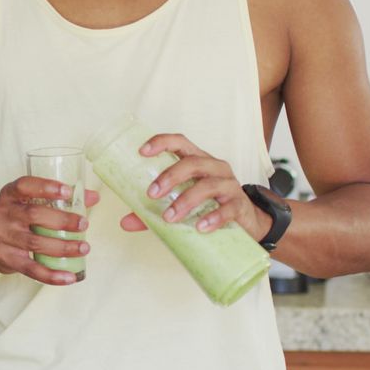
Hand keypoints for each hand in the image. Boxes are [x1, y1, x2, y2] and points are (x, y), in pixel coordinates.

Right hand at [0, 177, 99, 284]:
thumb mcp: (29, 203)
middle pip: (34, 215)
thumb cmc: (16, 220)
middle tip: (84, 224)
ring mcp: (1, 237)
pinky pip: (31, 269)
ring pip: (35, 243)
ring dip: (63, 247)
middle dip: (62, 220)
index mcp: (9, 195)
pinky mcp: (5, 258)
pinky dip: (52, 275)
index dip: (45, 187)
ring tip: (83, 248)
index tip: (68, 191)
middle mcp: (2, 213)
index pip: (24, 186)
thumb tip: (93, 197)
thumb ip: (60, 199)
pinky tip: (69, 276)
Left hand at [119, 134, 272, 240]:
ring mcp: (229, 185)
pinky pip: (228, 208)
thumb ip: (152, 214)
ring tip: (169, 217)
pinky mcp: (239, 204)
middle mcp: (214, 167)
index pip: (179, 143)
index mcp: (197, 161)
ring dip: (186, 200)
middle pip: (192, 162)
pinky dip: (213, 217)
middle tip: (152, 194)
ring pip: (208, 184)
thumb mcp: (179, 206)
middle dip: (170, 176)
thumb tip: (125, 222)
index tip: (142, 151)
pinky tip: (200, 227)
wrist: (245, 222)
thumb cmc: (208, 206)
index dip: (162, 142)